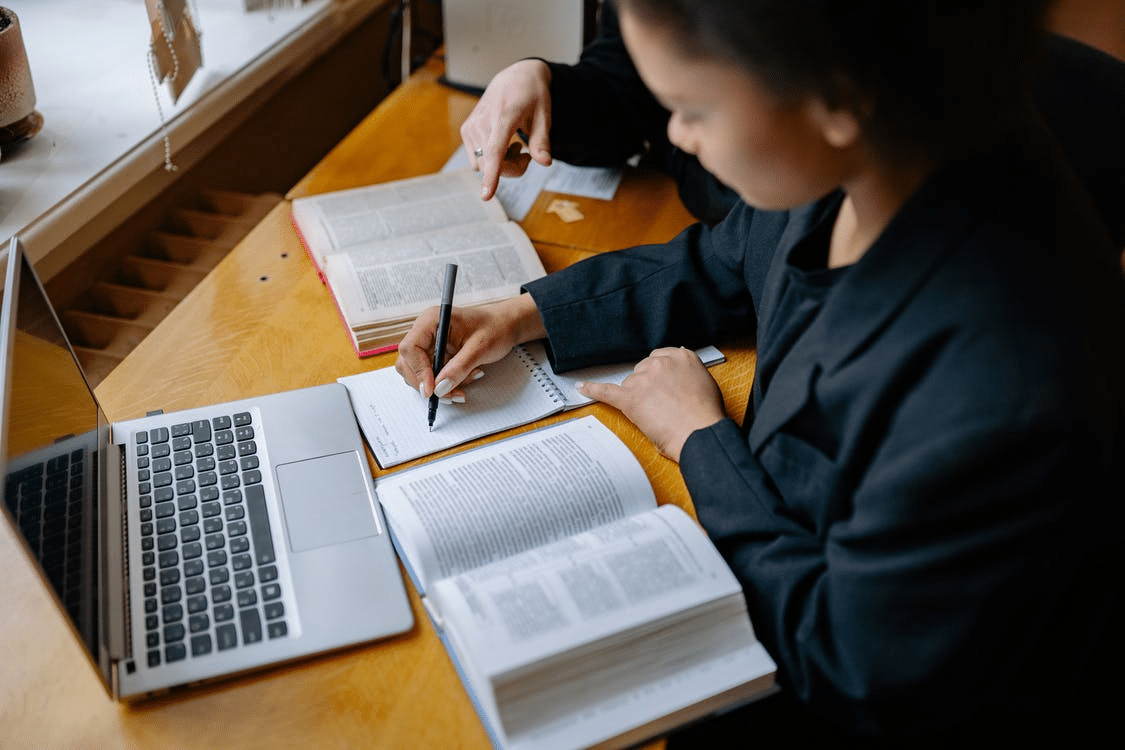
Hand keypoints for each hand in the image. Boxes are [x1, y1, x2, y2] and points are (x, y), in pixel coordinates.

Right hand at [395, 294, 546, 399]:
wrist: (505, 327)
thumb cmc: (495, 328)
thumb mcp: (479, 349)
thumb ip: (458, 368)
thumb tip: (440, 388)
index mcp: (432, 320)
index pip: (410, 348)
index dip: (418, 371)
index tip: (432, 389)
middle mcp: (426, 331)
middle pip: (409, 363)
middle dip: (429, 383)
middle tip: (450, 395)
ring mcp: (430, 344)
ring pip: (419, 373)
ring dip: (440, 385)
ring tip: (466, 381)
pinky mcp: (436, 355)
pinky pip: (433, 376)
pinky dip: (447, 383)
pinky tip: (467, 377)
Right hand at [461, 59, 553, 200]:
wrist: (516, 76)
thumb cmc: (533, 95)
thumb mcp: (544, 116)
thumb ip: (542, 141)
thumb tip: (545, 162)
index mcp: (504, 116)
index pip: (495, 151)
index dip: (492, 175)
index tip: (486, 196)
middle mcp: (482, 121)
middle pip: (493, 164)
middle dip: (513, 169)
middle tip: (529, 154)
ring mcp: (471, 126)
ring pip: (484, 165)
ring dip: (502, 164)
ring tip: (516, 145)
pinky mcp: (466, 130)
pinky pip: (478, 159)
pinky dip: (492, 159)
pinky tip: (504, 143)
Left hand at [576, 348, 725, 461]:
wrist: (701, 433)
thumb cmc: (706, 415)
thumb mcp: (705, 382)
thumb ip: (687, 371)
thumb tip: (678, 366)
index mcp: (682, 357)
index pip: (658, 358)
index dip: (657, 374)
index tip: (657, 382)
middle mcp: (661, 363)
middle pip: (642, 370)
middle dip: (647, 387)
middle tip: (661, 406)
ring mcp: (644, 379)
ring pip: (630, 384)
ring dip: (638, 398)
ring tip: (656, 416)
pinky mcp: (631, 397)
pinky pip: (606, 391)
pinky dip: (593, 389)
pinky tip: (583, 387)